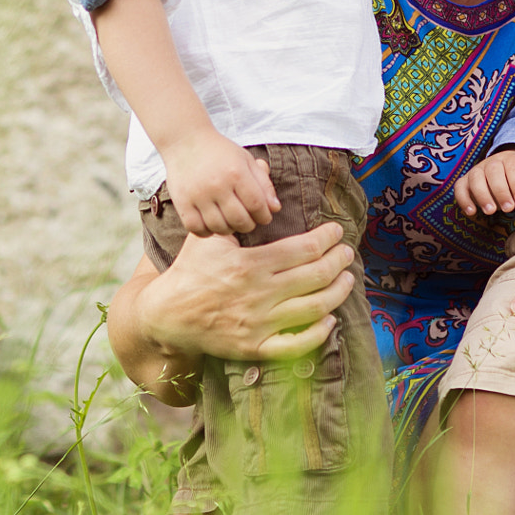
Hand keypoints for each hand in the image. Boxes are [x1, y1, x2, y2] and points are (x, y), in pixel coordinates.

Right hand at [136, 222, 357, 363]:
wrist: (167, 315)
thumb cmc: (190, 271)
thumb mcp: (209, 236)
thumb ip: (238, 210)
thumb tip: (260, 167)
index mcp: (250, 264)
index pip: (304, 249)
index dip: (328, 239)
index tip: (337, 232)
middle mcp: (258, 294)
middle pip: (316, 276)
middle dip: (339, 262)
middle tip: (347, 253)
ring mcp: (258, 324)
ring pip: (314, 308)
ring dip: (338, 292)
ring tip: (347, 280)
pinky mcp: (255, 348)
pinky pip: (296, 344)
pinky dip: (319, 332)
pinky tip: (329, 319)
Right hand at [161, 129, 278, 235]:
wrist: (185, 140)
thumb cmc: (220, 152)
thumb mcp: (245, 160)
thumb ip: (263, 183)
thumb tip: (275, 208)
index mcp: (236, 173)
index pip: (257, 205)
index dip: (264, 216)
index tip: (264, 217)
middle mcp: (217, 185)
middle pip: (240, 220)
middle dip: (248, 225)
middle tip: (247, 221)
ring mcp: (198, 195)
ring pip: (219, 227)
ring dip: (229, 229)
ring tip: (230, 222)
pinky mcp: (182, 202)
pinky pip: (196, 228)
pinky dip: (207, 232)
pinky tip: (211, 224)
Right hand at [456, 148, 514, 216]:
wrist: (506, 174)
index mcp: (511, 159)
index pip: (513, 167)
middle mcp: (492, 162)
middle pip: (493, 171)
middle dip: (500, 191)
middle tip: (508, 209)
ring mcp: (476, 170)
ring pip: (475, 177)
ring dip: (482, 195)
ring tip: (490, 211)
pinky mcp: (465, 181)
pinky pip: (459, 187)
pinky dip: (463, 199)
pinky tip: (471, 212)